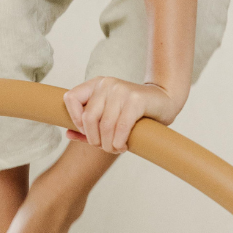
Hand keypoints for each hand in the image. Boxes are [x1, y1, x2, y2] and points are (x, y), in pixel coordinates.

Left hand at [62, 76, 181, 153]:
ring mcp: (121, 89)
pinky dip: (119, 142)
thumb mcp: (108, 117)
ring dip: (109, 145)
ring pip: (104, 126)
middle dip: (95, 139)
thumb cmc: (134, 113)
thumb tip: (67, 134)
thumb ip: (87, 126)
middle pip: (88, 118)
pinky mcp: (136, 99)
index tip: (88, 131)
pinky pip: (121, 127)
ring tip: (116, 148)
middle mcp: (106, 84)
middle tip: (106, 146)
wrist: (165, 101)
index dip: (75, 120)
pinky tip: (123, 146)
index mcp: (95, 85)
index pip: (70, 98)